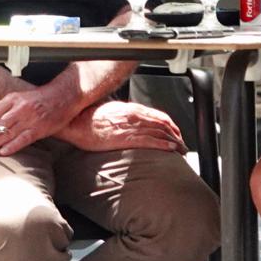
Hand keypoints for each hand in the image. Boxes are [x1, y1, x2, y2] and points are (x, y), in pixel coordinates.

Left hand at [0, 86, 78, 156]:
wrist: (64, 96)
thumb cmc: (40, 98)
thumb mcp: (21, 98)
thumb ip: (7, 108)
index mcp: (14, 99)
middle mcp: (21, 108)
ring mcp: (30, 119)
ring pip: (8, 133)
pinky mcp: (40, 129)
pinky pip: (24, 139)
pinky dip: (13, 146)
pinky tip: (3, 152)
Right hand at [58, 100, 187, 153]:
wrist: (78, 122)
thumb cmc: (91, 117)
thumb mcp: (112, 112)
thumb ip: (126, 116)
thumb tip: (134, 121)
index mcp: (133, 109)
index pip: (159, 116)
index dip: (171, 126)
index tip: (177, 133)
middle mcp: (136, 116)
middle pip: (164, 124)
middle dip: (176, 135)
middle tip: (183, 145)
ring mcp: (132, 127)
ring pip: (160, 132)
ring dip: (174, 142)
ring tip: (181, 150)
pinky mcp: (126, 138)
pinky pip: (150, 141)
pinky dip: (163, 145)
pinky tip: (171, 150)